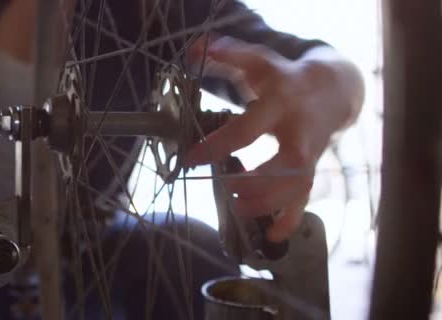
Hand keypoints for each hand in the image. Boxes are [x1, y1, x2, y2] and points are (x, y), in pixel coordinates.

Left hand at [186, 36, 362, 241]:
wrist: (333, 88)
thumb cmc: (285, 77)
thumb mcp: (258, 61)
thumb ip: (227, 55)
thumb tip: (195, 49)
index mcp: (280, 102)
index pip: (247, 128)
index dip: (218, 145)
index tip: (189, 159)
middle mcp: (298, 130)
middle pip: (286, 162)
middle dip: (256, 181)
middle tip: (225, 189)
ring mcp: (309, 151)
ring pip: (298, 184)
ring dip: (270, 203)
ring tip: (237, 209)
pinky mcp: (313, 167)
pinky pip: (307, 198)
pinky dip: (291, 219)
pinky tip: (273, 236)